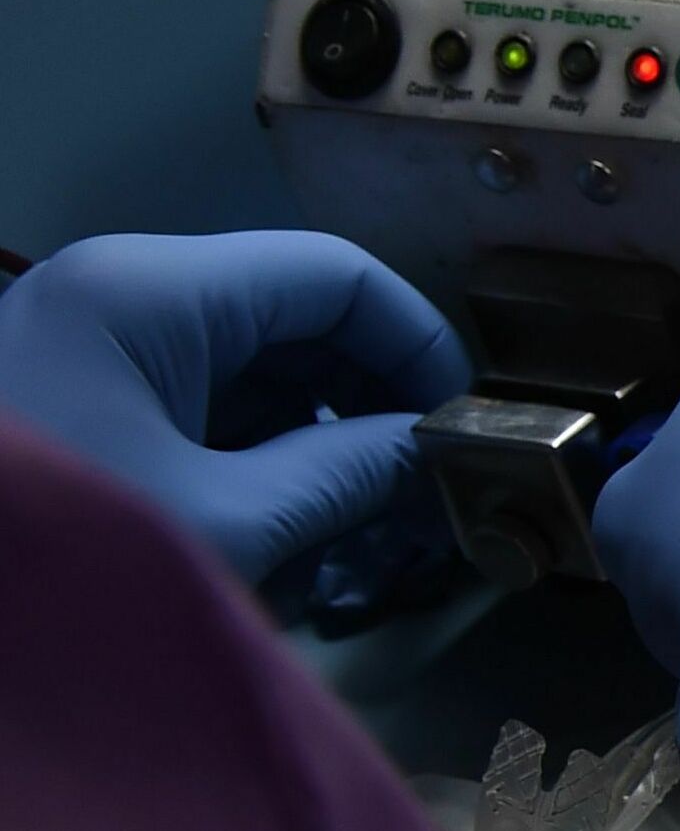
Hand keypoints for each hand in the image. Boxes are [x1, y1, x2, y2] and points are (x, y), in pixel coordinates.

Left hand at [0, 231, 467, 579]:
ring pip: (251, 364)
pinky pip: (196, 402)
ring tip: (367, 527)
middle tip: (428, 493)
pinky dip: (258, 454)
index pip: (338, 276)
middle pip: (295, 315)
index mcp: (153, 291)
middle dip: (373, 399)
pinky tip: (291, 527)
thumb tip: (429, 453)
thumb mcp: (225, 523)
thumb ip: (345, 478)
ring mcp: (87, 344)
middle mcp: (119, 293)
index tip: (466, 433)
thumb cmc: (62, 553)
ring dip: (320, 436)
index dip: (421, 346)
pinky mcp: (71, 397)